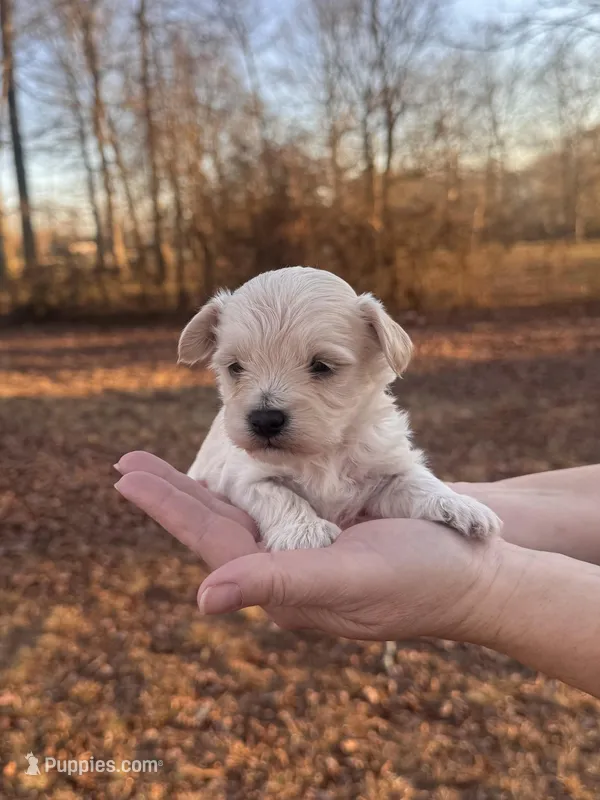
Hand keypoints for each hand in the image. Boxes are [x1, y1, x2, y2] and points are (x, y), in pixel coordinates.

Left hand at [114, 451, 495, 641]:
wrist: (475, 573)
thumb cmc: (422, 577)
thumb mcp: (349, 579)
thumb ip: (278, 584)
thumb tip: (202, 598)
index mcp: (283, 586)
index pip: (211, 542)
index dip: (168, 508)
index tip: (125, 475)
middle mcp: (286, 571)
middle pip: (215, 526)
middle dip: (170, 494)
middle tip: (125, 464)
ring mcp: (305, 552)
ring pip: (238, 514)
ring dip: (197, 489)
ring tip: (157, 469)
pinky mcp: (326, 535)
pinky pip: (271, 506)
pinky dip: (241, 485)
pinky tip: (227, 474)